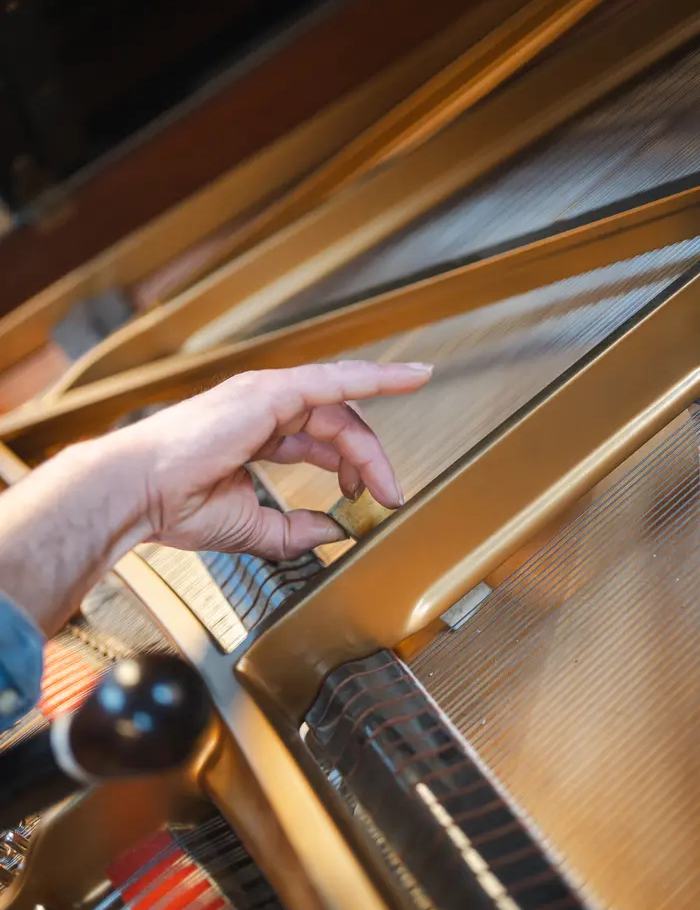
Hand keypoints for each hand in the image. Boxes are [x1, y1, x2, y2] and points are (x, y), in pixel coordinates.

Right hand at [119, 361, 431, 558]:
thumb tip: (331, 532)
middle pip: (337, 422)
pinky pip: (336, 380)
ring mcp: (267, 394)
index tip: (369, 495)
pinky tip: (410, 378)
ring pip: (342, 407)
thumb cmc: (173, 504)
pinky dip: (375, 377)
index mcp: (255, 429)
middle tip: (388, 496)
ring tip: (390, 485)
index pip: (320, 438)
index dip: (350, 466)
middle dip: (367, 461)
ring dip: (372, 446)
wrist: (138, 494)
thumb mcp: (250, 525)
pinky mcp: (271, 392)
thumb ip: (293, 529)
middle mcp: (264, 405)